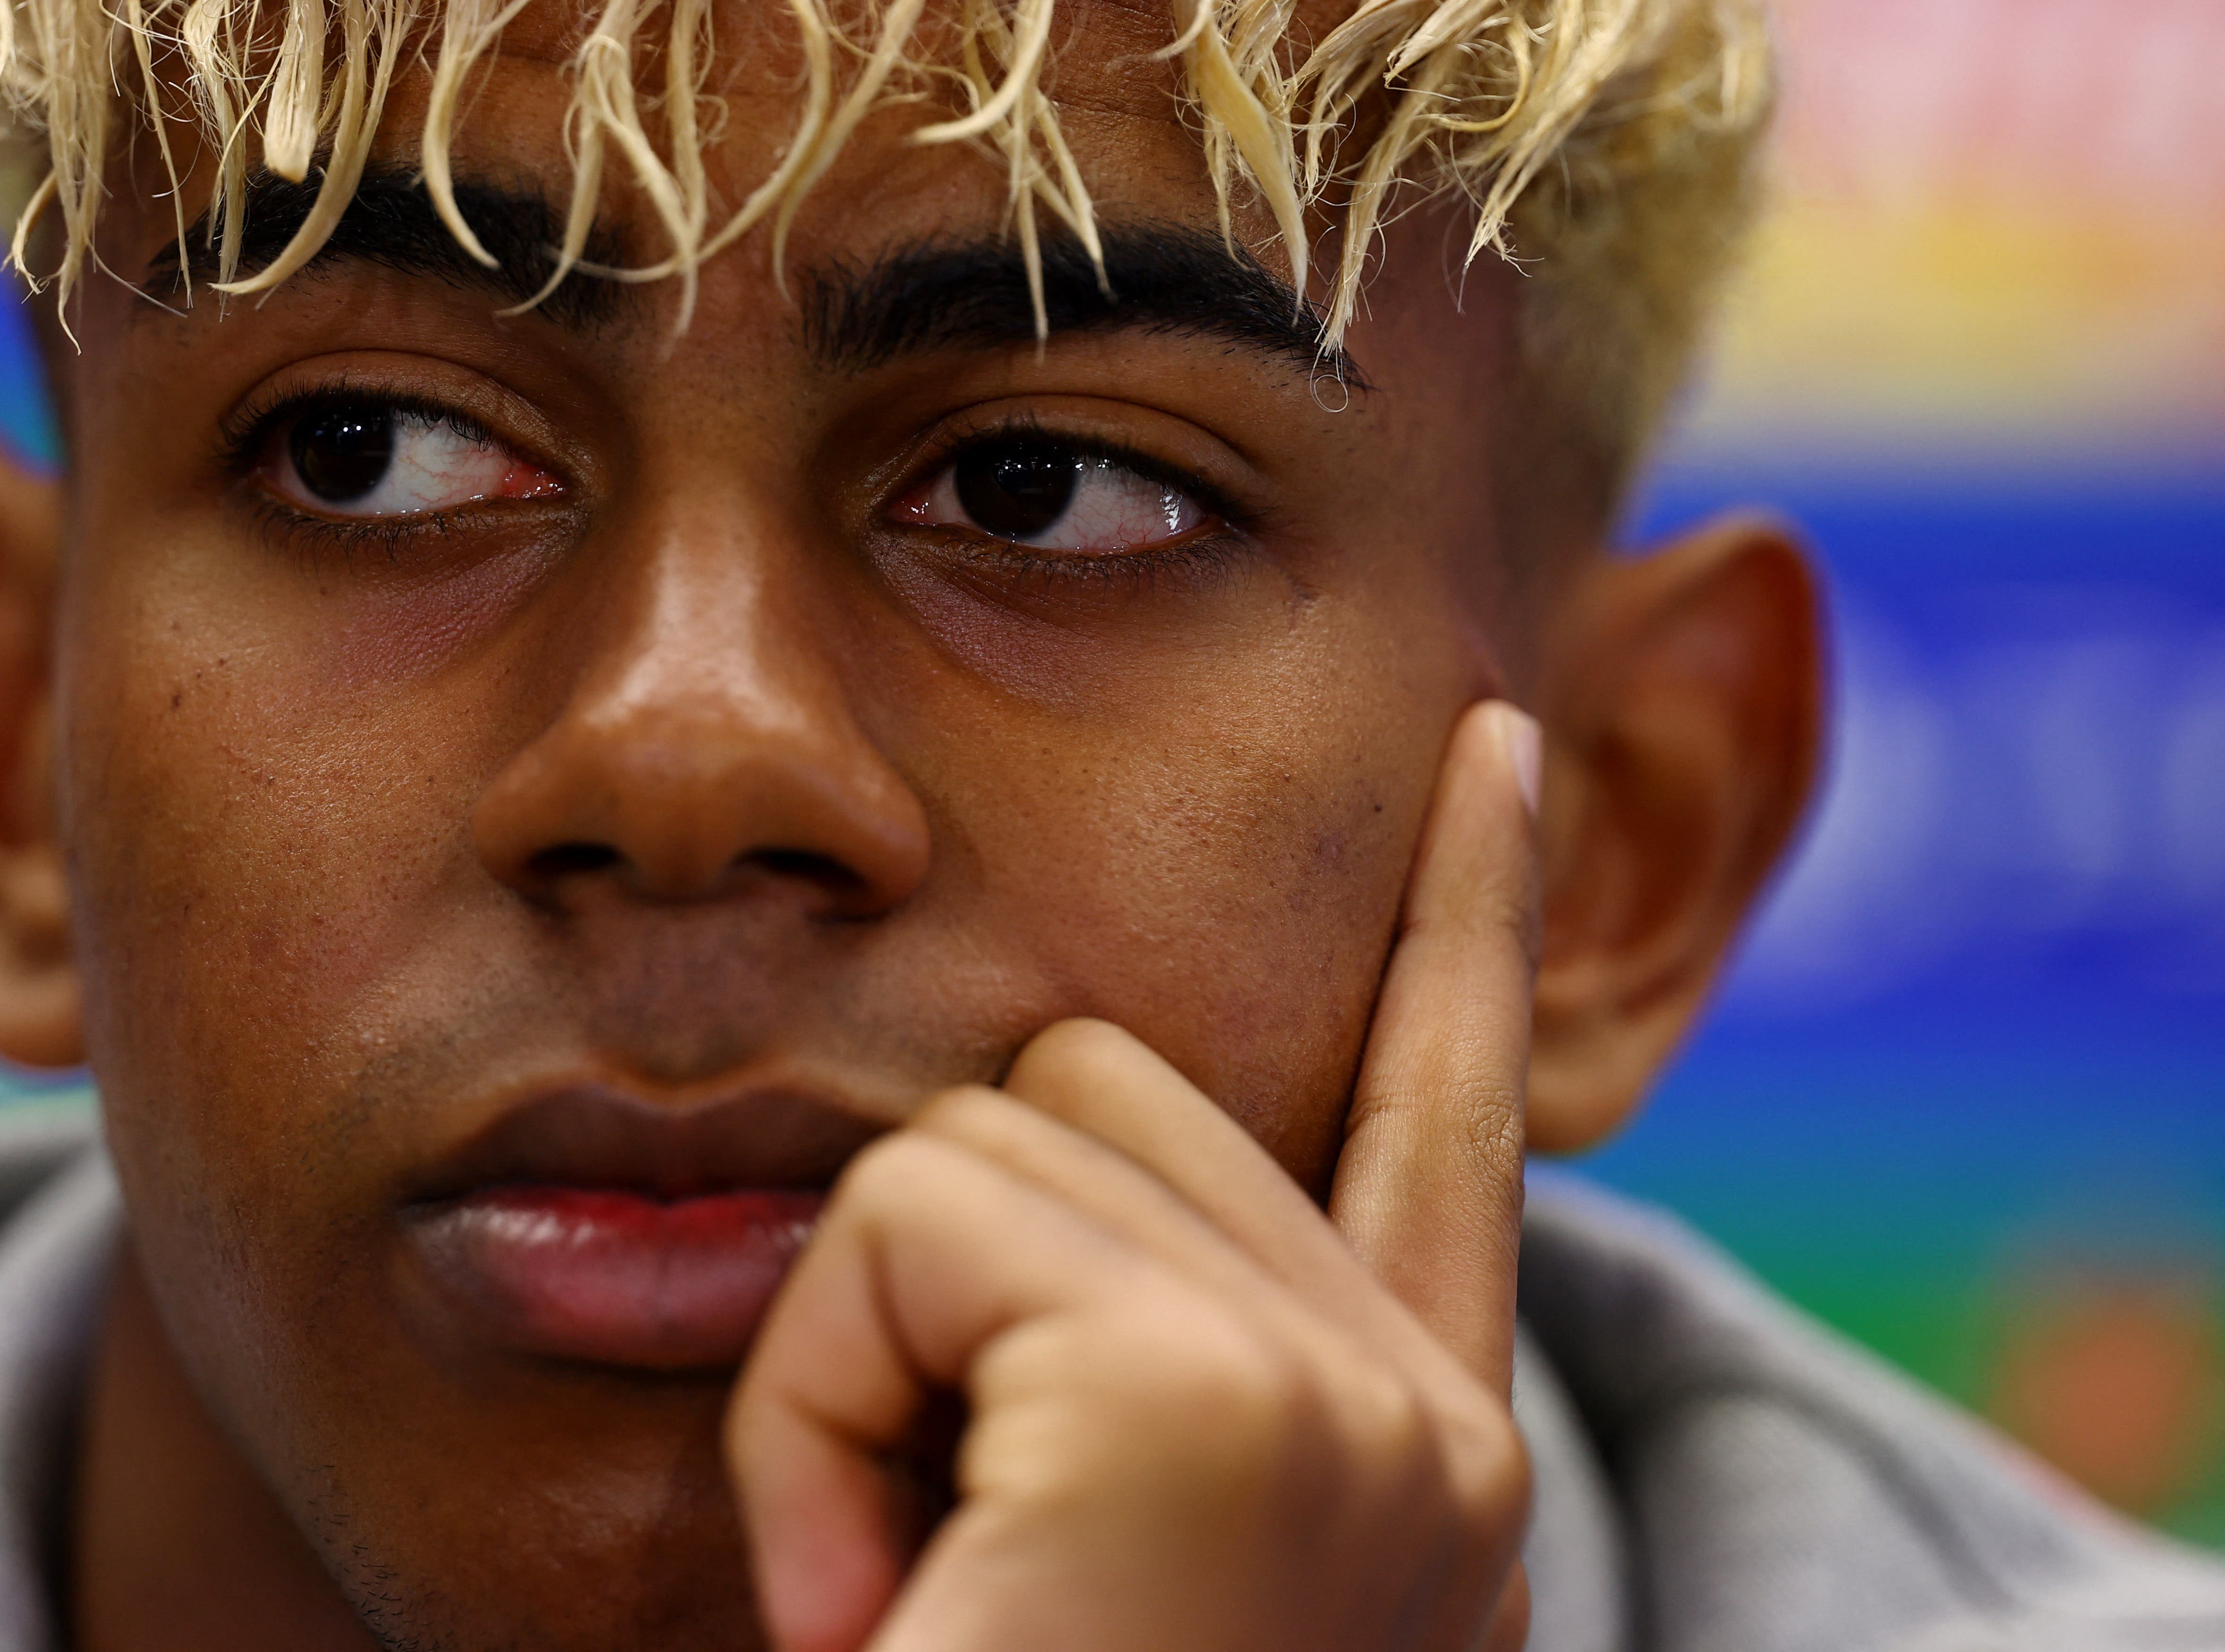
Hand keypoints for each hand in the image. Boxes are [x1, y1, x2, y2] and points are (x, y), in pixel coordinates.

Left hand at [728, 699, 1543, 1651]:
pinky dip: (805, 1405)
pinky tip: (861, 1607)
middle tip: (926, 1548)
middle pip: (1106, 1079)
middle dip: (942, 1276)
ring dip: (856, 1363)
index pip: (1449, 1118)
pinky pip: (899, 1220)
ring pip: (980, 1133)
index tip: (1491, 733)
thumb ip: (1118, 1344)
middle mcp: (1434, 1432)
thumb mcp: (1069, 1534)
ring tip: (895, 1593)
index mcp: (1417, 1457)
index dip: (1470, 912)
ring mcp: (1346, 1412)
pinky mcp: (1200, 1401)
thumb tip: (1051, 1108)